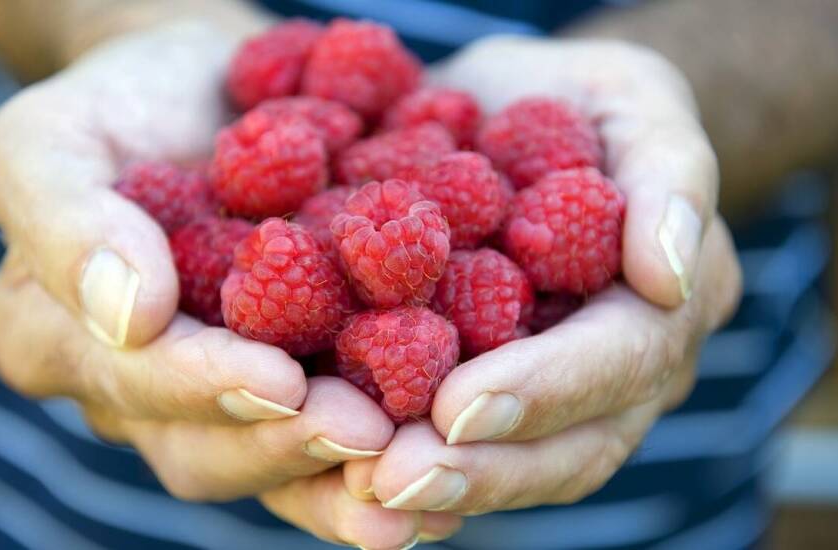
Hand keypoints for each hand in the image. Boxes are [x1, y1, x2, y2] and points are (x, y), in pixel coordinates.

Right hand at [0, 21, 459, 547]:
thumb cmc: (118, 104)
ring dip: (343, 476)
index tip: (278, 380)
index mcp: (60, 341)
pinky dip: (380, 458)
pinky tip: (443, 467)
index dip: (203, 386)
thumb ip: (65, 220)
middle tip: (367, 434)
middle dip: (288, 445)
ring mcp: (217, 394)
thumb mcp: (51, 137)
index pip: (131, 380)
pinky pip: (326, 433)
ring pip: (272, 461)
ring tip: (416, 477)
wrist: (207, 93)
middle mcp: (139, 389)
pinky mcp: (291, 379)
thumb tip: (128, 316)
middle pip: (205, 448)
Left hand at [343, 37, 741, 513]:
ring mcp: (557, 393)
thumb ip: (670, 174)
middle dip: (484, 469)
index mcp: (659, 302)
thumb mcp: (631, 99)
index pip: (619, 359)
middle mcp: (616, 370)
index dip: (545, 388)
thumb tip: (668, 276)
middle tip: (395, 480)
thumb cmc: (576, 98)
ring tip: (362, 491)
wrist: (510, 114)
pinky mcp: (487, 389)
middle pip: (570, 446)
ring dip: (441, 488)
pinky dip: (411, 470)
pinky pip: (462, 449)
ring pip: (517, 467)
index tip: (457, 407)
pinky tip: (346, 485)